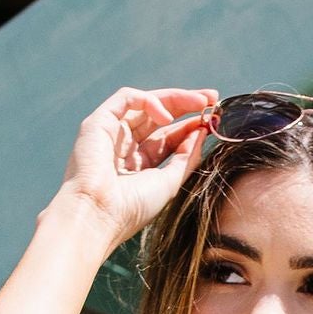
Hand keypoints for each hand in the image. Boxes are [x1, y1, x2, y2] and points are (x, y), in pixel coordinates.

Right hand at [55, 85, 218, 248]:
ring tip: (201, 102)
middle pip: (158, 117)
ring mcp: (110, 133)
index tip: (214, 119)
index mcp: (137, 165)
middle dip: (186, 104)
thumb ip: (186, 156)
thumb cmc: (131, 208)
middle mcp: (123, 147)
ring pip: (145, 103)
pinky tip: (167, 116)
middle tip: (212, 98)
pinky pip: (126, 98)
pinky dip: (149, 101)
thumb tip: (202, 131)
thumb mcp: (169, 181)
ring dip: (175, 99)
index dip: (190, 126)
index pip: (167, 138)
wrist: (98, 215)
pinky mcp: (98, 122)